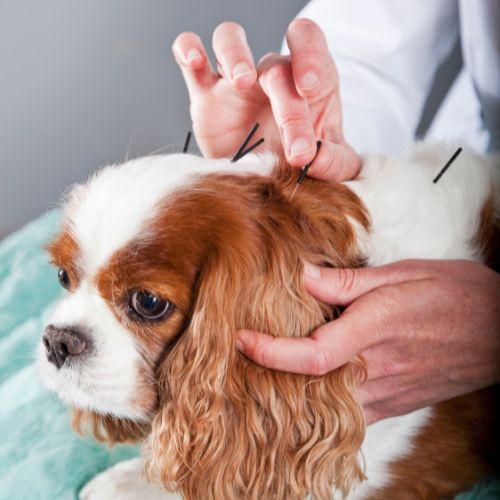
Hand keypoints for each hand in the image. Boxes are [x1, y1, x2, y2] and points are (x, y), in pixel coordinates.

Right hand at [172, 19, 359, 180]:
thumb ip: (335, 161)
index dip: (310, 55)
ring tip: (240, 82)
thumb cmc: (296, 164)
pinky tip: (194, 61)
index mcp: (306, 82)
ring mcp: (235, 82)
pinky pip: (189, 56)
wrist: (262, 182)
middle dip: (289, 110)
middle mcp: (271, 76)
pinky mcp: (205, 96)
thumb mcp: (330, 166)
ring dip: (234, 53)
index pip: (309, 43)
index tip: (309, 88)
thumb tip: (319, 157)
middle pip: (275, 67)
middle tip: (296, 151)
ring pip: (229, 38)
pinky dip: (188, 49)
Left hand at [237, 260, 499, 423]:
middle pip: (309, 385)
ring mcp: (388, 392)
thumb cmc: (456, 294)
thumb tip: (302, 276)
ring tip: (269, 364)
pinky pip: (349, 413)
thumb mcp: (403, 273)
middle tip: (244, 352)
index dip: (269, 351)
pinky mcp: (395, 403)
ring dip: (292, 389)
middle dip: (270, 372)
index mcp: (377, 327)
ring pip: (326, 406)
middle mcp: (378, 367)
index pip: (312, 354)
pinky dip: (322, 401)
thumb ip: (347, 281)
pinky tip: (309, 382)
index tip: (241, 338)